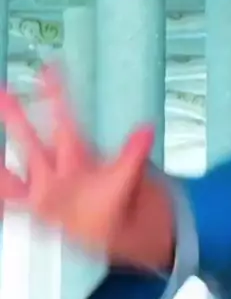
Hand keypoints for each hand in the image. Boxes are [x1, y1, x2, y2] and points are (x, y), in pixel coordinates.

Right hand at [0, 65, 153, 254]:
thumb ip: (134, 153)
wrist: (112, 229)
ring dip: (8, 145)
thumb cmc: (114, 201)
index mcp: (77, 154)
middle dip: (15, 115)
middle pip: (32, 137)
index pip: (64, 118)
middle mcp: (57, 166)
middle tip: (2, 89)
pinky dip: (4, 188)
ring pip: (21, 161)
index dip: (57, 93)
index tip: (50, 68)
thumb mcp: (126, 178)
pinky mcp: (39, 205)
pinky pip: (14, 196)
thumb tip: (148, 129)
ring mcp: (45, 185)